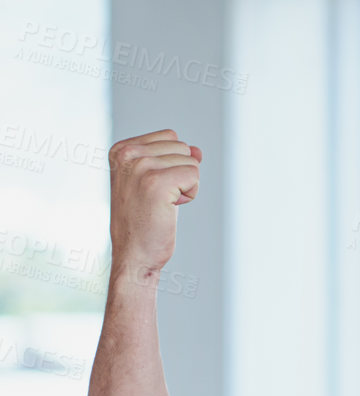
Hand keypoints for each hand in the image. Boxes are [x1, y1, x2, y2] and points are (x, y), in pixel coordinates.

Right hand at [108, 130, 201, 281]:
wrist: (134, 253)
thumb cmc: (145, 220)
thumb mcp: (156, 182)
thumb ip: (173, 161)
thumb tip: (198, 150)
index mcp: (121, 149)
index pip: (170, 137)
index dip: (172, 164)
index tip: (153, 186)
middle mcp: (127, 153)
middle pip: (182, 148)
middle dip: (180, 175)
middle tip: (158, 198)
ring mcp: (140, 166)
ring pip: (191, 162)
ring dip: (185, 186)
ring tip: (162, 203)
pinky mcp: (156, 182)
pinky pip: (194, 175)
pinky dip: (190, 194)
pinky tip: (171, 207)